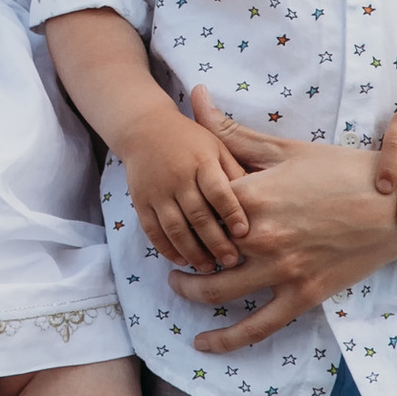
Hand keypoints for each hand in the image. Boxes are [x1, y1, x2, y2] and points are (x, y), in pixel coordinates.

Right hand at [116, 100, 252, 267]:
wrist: (144, 128)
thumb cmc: (190, 141)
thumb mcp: (216, 146)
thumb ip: (234, 171)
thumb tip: (256, 201)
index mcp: (201, 160)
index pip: (218, 191)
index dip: (232, 213)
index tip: (244, 234)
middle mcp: (178, 177)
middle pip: (198, 215)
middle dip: (215, 242)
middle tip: (232, 261)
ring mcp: (156, 191)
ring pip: (175, 228)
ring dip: (192, 251)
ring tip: (209, 267)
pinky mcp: (140, 201)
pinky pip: (152, 230)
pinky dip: (167, 248)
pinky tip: (181, 260)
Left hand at [166, 106, 396, 352]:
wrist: (396, 208)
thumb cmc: (342, 171)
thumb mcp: (286, 148)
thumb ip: (234, 132)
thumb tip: (197, 98)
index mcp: (254, 196)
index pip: (197, 207)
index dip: (181, 209)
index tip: (173, 208)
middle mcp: (262, 237)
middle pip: (200, 251)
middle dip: (179, 251)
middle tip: (171, 248)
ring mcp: (282, 270)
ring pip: (218, 290)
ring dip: (190, 290)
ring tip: (179, 283)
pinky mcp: (303, 295)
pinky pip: (258, 326)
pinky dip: (227, 339)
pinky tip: (204, 344)